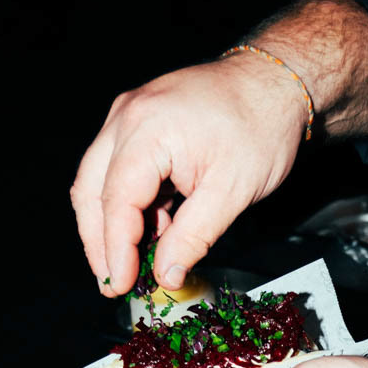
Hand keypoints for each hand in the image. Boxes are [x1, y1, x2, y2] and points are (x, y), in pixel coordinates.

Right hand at [70, 57, 308, 297]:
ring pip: (98, 180)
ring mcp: (129, 116)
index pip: (116, 202)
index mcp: (146, 130)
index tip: (118, 285)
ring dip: (110, 225)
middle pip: (92, 190)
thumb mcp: (231, 192)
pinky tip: (148, 235)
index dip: (114, 250)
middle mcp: (127, 117)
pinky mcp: (140, 122)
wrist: (276, 82)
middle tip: (112, 283)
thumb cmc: (261, 127)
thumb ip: (193, 237)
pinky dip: (128, 205)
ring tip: (128, 266)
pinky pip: (119, 169)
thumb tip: (165, 277)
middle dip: (98, 241)